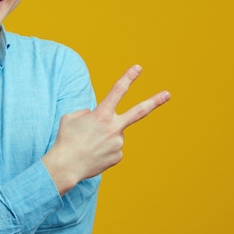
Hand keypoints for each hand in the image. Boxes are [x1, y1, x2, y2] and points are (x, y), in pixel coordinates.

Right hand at [43, 65, 170, 194]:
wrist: (66, 166)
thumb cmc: (66, 139)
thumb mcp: (71, 118)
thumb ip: (87, 113)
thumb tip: (95, 116)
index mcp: (101, 114)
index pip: (118, 91)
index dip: (128, 77)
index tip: (138, 68)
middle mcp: (114, 127)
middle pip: (139, 111)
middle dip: (155, 101)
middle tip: (168, 94)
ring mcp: (118, 142)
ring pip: (115, 133)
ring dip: (104, 136)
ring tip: (89, 144)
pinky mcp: (118, 156)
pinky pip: (113, 147)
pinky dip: (104, 148)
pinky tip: (93, 153)